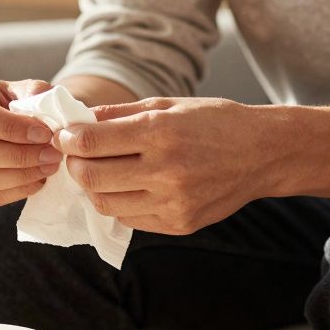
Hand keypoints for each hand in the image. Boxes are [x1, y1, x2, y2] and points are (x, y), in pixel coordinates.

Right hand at [0, 75, 62, 206]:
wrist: (1, 120)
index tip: (44, 133)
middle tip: (51, 154)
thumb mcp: (22, 88)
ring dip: (18, 177)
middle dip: (16, 155)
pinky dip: (14, 192)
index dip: (11, 127)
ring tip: (48, 167)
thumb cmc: (10, 100)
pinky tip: (38, 180)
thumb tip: (45, 111)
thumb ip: (36, 95)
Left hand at [56, 97, 278, 234]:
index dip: (69, 139)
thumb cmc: (214, 121)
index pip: (91, 142)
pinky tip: (128, 186)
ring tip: (101, 171)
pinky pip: (130, 218)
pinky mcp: (179, 224)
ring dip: (94, 187)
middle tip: (76, 157)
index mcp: (161, 132)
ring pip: (106, 203)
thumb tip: (77, 121)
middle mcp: (166, 170)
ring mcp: (173, 202)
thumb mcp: (169, 105)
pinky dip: (119, 203)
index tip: (65, 136)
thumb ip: (120, 115)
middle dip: (74, 166)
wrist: (263, 153)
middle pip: (92, 177)